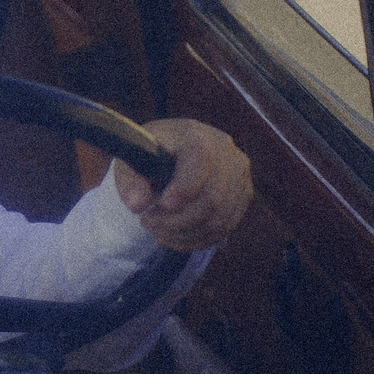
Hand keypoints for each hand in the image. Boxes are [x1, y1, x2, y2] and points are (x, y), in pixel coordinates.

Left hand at [112, 118, 251, 250]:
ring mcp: (240, 174)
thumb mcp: (131, 160)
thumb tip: (137, 205)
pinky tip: (171, 237)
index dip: (185, 187)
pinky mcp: (243, 194)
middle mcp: (226, 151)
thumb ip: (130, 180)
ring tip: (156, 230)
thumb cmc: (149, 154)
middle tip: (146, 222)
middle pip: (212, 198)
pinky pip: (225, 228)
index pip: (201, 160)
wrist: (172, 149)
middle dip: (176, 220)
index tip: (162, 205)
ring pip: (219, 219)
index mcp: (196, 135)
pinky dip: (196, 239)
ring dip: (184, 233)